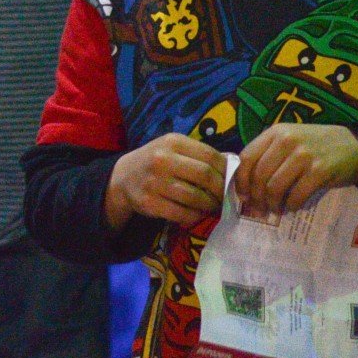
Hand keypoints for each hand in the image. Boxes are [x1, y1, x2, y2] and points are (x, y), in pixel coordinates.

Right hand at [105, 133, 227, 229]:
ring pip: (195, 197)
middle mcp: (162, 159)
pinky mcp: (149, 203)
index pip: (210, 156)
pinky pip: (182, 213)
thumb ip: (200, 154)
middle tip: (225, 197)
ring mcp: (154, 182)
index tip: (232, 181)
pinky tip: (196, 213)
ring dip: (210, 205)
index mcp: (172, 142)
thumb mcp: (175, 149)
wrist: (124, 177)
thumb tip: (234, 164)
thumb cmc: (157, 162)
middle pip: (205, 176)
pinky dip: (195, 216)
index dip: (226, 170)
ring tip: (213, 206)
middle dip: (221, 190)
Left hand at [234, 123, 357, 219]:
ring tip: (275, 210)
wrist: (354, 145)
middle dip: (256, 197)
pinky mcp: (319, 171)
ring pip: (275, 186)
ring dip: (272, 204)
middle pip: (259, 175)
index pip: (247, 157)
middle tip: (259, 209)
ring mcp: (303, 155)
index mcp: (275, 132)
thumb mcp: (289, 139)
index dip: (241, 180)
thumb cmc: (316, 145)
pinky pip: (296, 195)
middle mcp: (286, 141)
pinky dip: (291, 205)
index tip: (243, 195)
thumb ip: (269, 154)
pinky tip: (292, 207)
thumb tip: (248, 184)